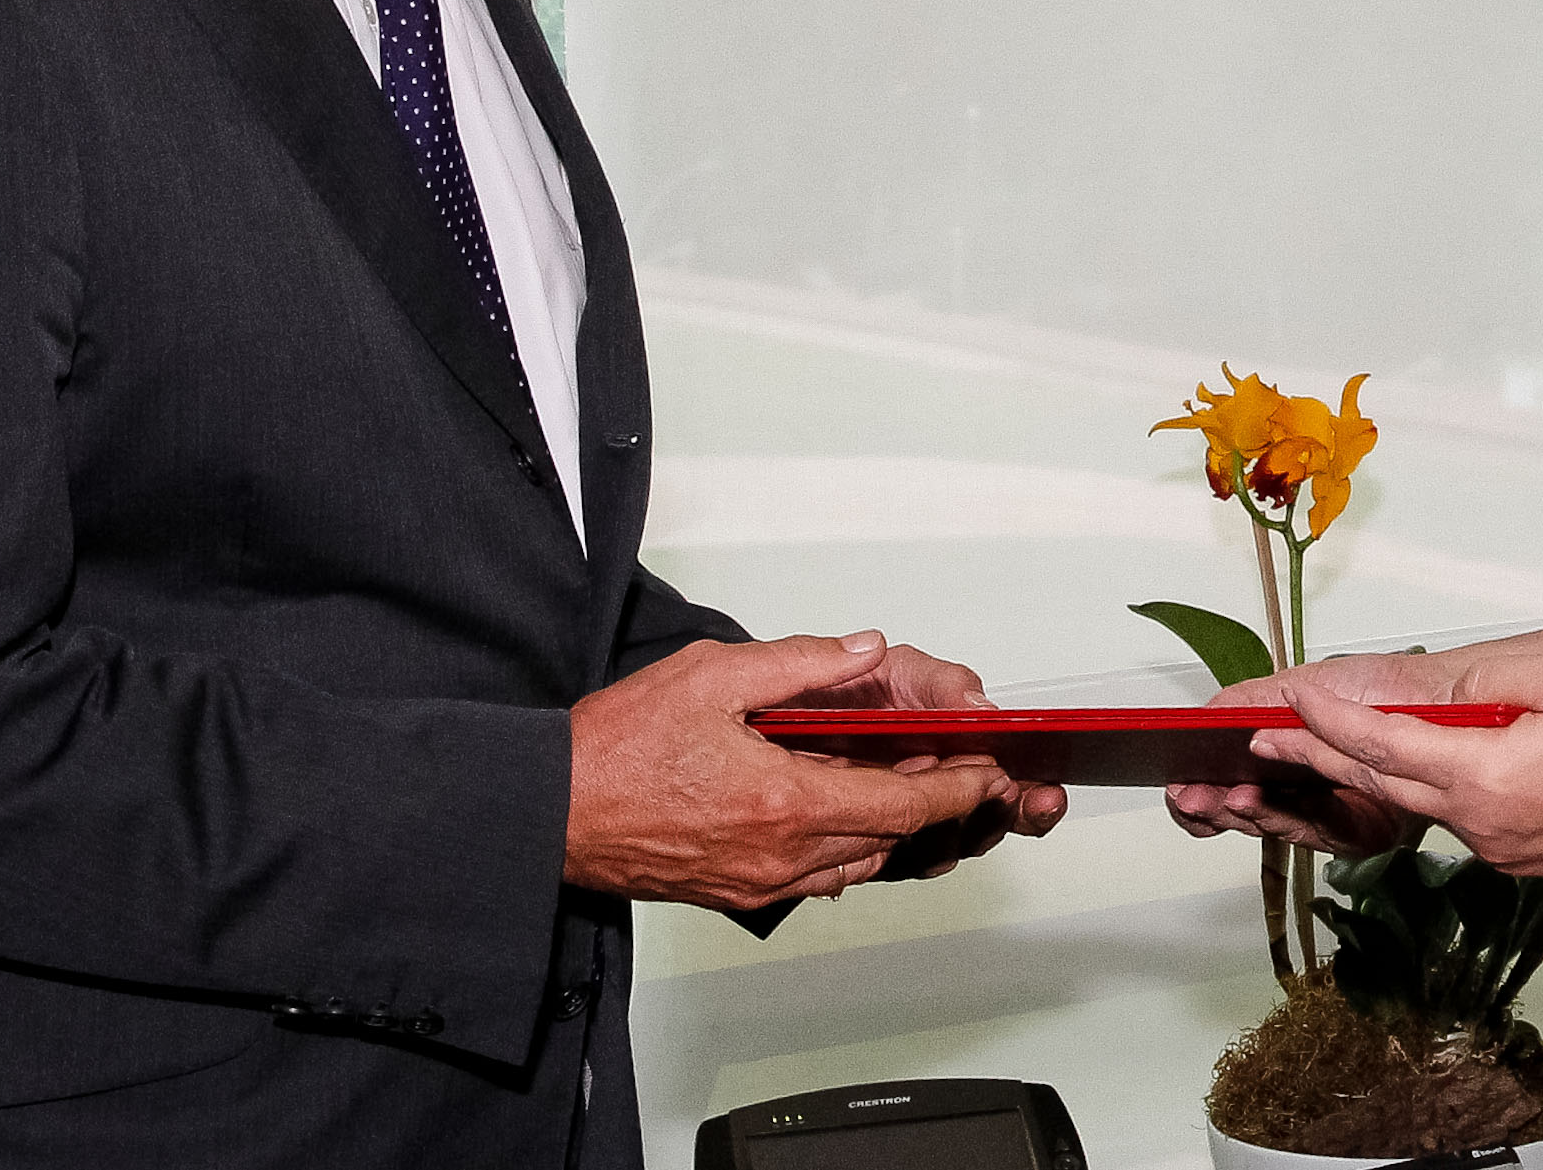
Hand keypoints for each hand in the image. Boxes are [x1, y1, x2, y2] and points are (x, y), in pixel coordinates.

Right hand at [562, 633, 1019, 908]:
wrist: (552, 813)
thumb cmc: (617, 748)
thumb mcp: (712, 674)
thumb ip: (800, 662)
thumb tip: (864, 650)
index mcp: (784, 801)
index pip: (902, 804)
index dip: (957, 788)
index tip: (990, 773)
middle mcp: (780, 855)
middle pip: (890, 839)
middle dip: (935, 806)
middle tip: (962, 771)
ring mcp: (758, 882)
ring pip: (855, 862)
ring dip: (888, 828)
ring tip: (904, 783)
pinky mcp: (735, 893)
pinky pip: (815, 876)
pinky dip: (843, 845)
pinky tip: (838, 809)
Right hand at [1165, 653, 1437, 856]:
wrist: (1443, 699)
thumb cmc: (1383, 685)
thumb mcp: (1301, 687)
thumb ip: (1250, 705)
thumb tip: (1204, 716)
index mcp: (1294, 758)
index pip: (1241, 786)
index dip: (1207, 792)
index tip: (1179, 788)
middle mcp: (1315, 790)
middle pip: (1254, 812)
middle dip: (1217, 808)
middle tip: (1190, 798)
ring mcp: (1340, 813)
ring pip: (1283, 827)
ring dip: (1246, 813)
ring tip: (1224, 797)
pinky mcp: (1369, 832)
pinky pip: (1321, 835)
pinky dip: (1286, 817)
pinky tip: (1260, 799)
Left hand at [1246, 650, 1542, 878]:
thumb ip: (1484, 682)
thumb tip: (1436, 692)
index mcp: (1483, 777)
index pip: (1380, 746)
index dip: (1325, 721)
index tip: (1285, 700)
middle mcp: (1480, 824)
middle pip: (1381, 787)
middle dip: (1318, 760)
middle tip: (1264, 740)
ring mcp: (1498, 850)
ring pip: (1421, 804)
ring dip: (1373, 775)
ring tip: (1326, 748)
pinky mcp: (1519, 858)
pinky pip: (1461, 818)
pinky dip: (1430, 790)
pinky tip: (1423, 766)